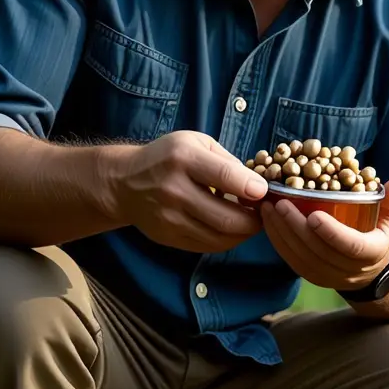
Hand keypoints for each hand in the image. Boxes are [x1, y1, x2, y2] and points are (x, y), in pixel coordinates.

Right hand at [109, 130, 268, 252]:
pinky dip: (228, 240)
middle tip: (265, 212)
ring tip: (252, 221)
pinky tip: (233, 229)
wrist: (123, 183)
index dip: (253, 187)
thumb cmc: (167, 158)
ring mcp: (170, 218)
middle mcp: (174, 190)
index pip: (226, 176)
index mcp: (183, 158)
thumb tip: (257, 184)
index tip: (265, 192)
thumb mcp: (196, 142)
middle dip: (255, 219)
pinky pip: (207, 246)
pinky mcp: (168, 237)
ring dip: (244, 233)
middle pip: (227, 217)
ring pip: (220, 237)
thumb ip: (226, 161)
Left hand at [261, 177, 388, 291]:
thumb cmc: (380, 234)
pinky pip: (291, 261)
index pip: (350, 246)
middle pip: (318, 251)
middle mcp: (349, 270)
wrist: (371, 269)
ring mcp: (328, 276)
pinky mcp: (312, 276)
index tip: (314, 215)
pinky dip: (278, 242)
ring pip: (300, 257)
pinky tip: (268, 222)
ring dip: (281, 233)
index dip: (332, 233)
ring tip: (268, 208)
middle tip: (281, 203)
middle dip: (296, 227)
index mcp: (371, 254)